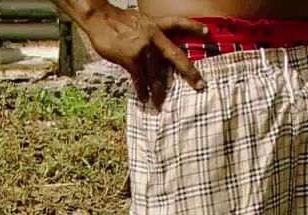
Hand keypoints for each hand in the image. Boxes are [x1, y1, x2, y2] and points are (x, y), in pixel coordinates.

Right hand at [80, 4, 206, 109]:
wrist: (99, 18)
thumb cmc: (116, 20)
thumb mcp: (139, 21)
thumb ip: (149, 32)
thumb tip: (154, 46)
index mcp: (156, 25)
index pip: (178, 23)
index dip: (194, 27)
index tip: (208, 33)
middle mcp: (154, 36)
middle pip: (176, 56)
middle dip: (189, 72)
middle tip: (199, 86)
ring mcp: (144, 48)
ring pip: (156, 74)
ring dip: (159, 91)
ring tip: (161, 104)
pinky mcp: (131, 58)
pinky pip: (139, 79)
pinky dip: (142, 90)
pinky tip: (144, 99)